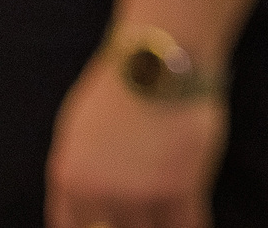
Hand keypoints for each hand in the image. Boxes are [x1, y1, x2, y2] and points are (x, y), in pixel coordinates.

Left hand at [46, 55, 222, 227]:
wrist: (162, 57)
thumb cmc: (125, 84)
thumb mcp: (79, 129)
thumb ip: (81, 173)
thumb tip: (87, 207)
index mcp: (69, 180)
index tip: (117, 225)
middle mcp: (98, 193)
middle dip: (133, 227)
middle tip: (147, 218)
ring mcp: (139, 193)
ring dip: (162, 226)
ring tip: (172, 217)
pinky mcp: (179, 187)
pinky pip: (189, 225)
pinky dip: (195, 225)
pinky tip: (198, 221)